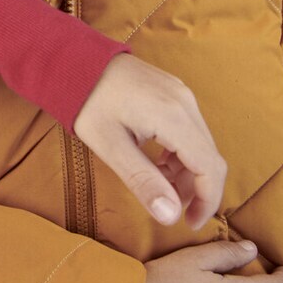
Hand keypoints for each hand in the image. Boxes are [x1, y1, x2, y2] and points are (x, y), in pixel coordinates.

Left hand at [74, 55, 225, 227]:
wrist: (72, 59)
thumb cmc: (85, 101)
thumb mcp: (109, 145)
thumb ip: (142, 181)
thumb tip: (170, 216)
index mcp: (173, 116)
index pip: (210, 167)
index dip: (207, 201)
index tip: (190, 223)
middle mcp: (185, 102)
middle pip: (209, 157)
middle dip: (195, 189)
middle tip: (170, 209)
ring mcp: (181, 94)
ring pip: (200, 144)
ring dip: (186, 172)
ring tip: (157, 185)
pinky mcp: (173, 92)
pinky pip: (189, 129)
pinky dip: (179, 153)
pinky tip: (156, 162)